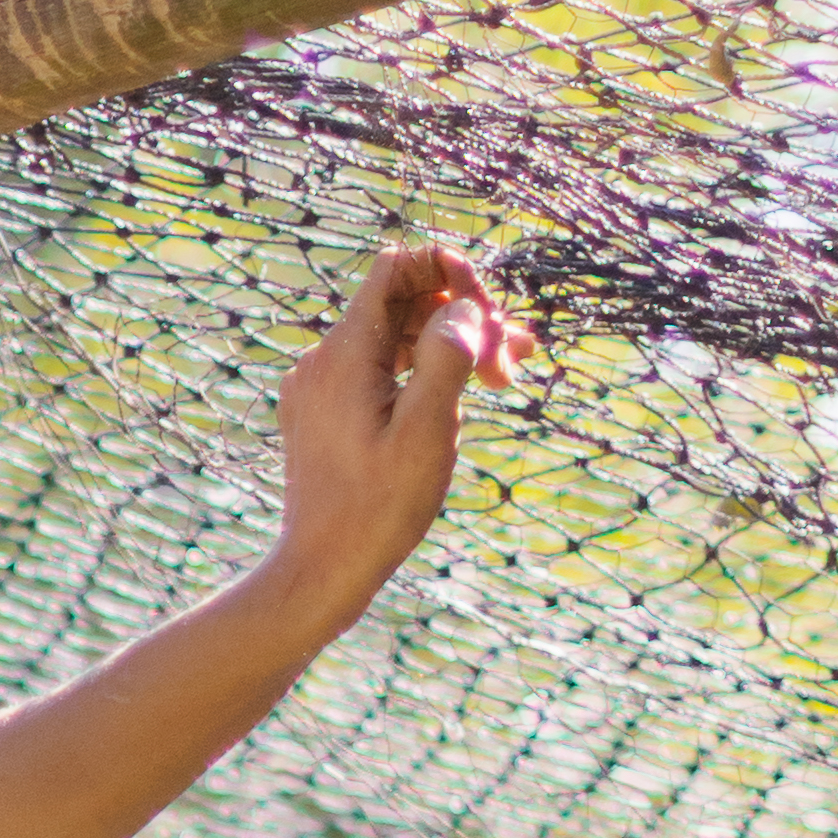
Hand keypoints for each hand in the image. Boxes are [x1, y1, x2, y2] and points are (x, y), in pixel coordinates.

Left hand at [271, 238, 523, 620]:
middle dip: (461, 317)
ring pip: (393, 342)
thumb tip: (464, 306)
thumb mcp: (427, 429)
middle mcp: (323, 360)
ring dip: (447, 348)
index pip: (396, 268)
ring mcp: (319, 388)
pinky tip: (455, 400)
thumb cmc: (379, 507)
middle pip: (400, 305)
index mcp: (345, 353)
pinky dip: (417, 376)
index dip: (447, 272)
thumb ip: (446, 356)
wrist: (322, 569)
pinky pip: (376, 374)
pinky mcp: (322, 415)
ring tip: (503, 377)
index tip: (489, 310)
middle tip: (518, 354)